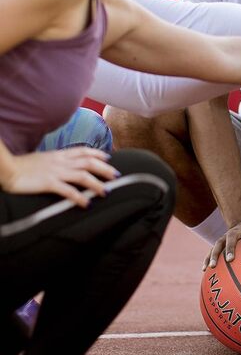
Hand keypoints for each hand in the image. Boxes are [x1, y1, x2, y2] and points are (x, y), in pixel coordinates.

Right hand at [2, 148, 118, 207]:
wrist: (6, 169)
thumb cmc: (22, 166)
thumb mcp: (42, 159)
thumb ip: (55, 160)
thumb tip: (64, 164)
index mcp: (59, 154)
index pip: (83, 150)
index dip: (98, 153)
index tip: (109, 157)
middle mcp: (61, 161)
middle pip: (89, 162)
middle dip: (105, 169)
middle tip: (116, 176)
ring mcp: (55, 172)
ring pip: (83, 175)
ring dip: (97, 184)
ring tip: (107, 192)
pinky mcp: (48, 183)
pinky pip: (68, 190)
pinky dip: (79, 197)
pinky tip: (87, 204)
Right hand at [203, 220, 240, 268]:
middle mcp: (237, 232)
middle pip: (231, 238)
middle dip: (230, 248)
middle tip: (231, 260)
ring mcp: (225, 237)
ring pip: (217, 245)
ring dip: (213, 255)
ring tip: (211, 267)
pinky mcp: (218, 243)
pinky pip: (210, 252)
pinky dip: (206, 259)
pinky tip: (204, 272)